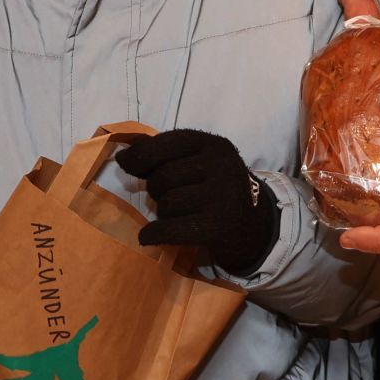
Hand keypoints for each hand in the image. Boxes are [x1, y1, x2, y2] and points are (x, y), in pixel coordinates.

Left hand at [118, 129, 277, 276]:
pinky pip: (169, 228)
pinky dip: (153, 234)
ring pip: (166, 203)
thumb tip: (126, 153)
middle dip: (156, 189)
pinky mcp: (218, 226)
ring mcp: (222, 196)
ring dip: (163, 213)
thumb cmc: (217, 190)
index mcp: (215, 145)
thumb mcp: (200, 162)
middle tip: (168, 197)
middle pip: (163, 176)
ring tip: (178, 214)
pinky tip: (147, 236)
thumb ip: (165, 152)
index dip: (141, 154)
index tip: (125, 163)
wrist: (254, 227)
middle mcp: (222, 166)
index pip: (168, 143)